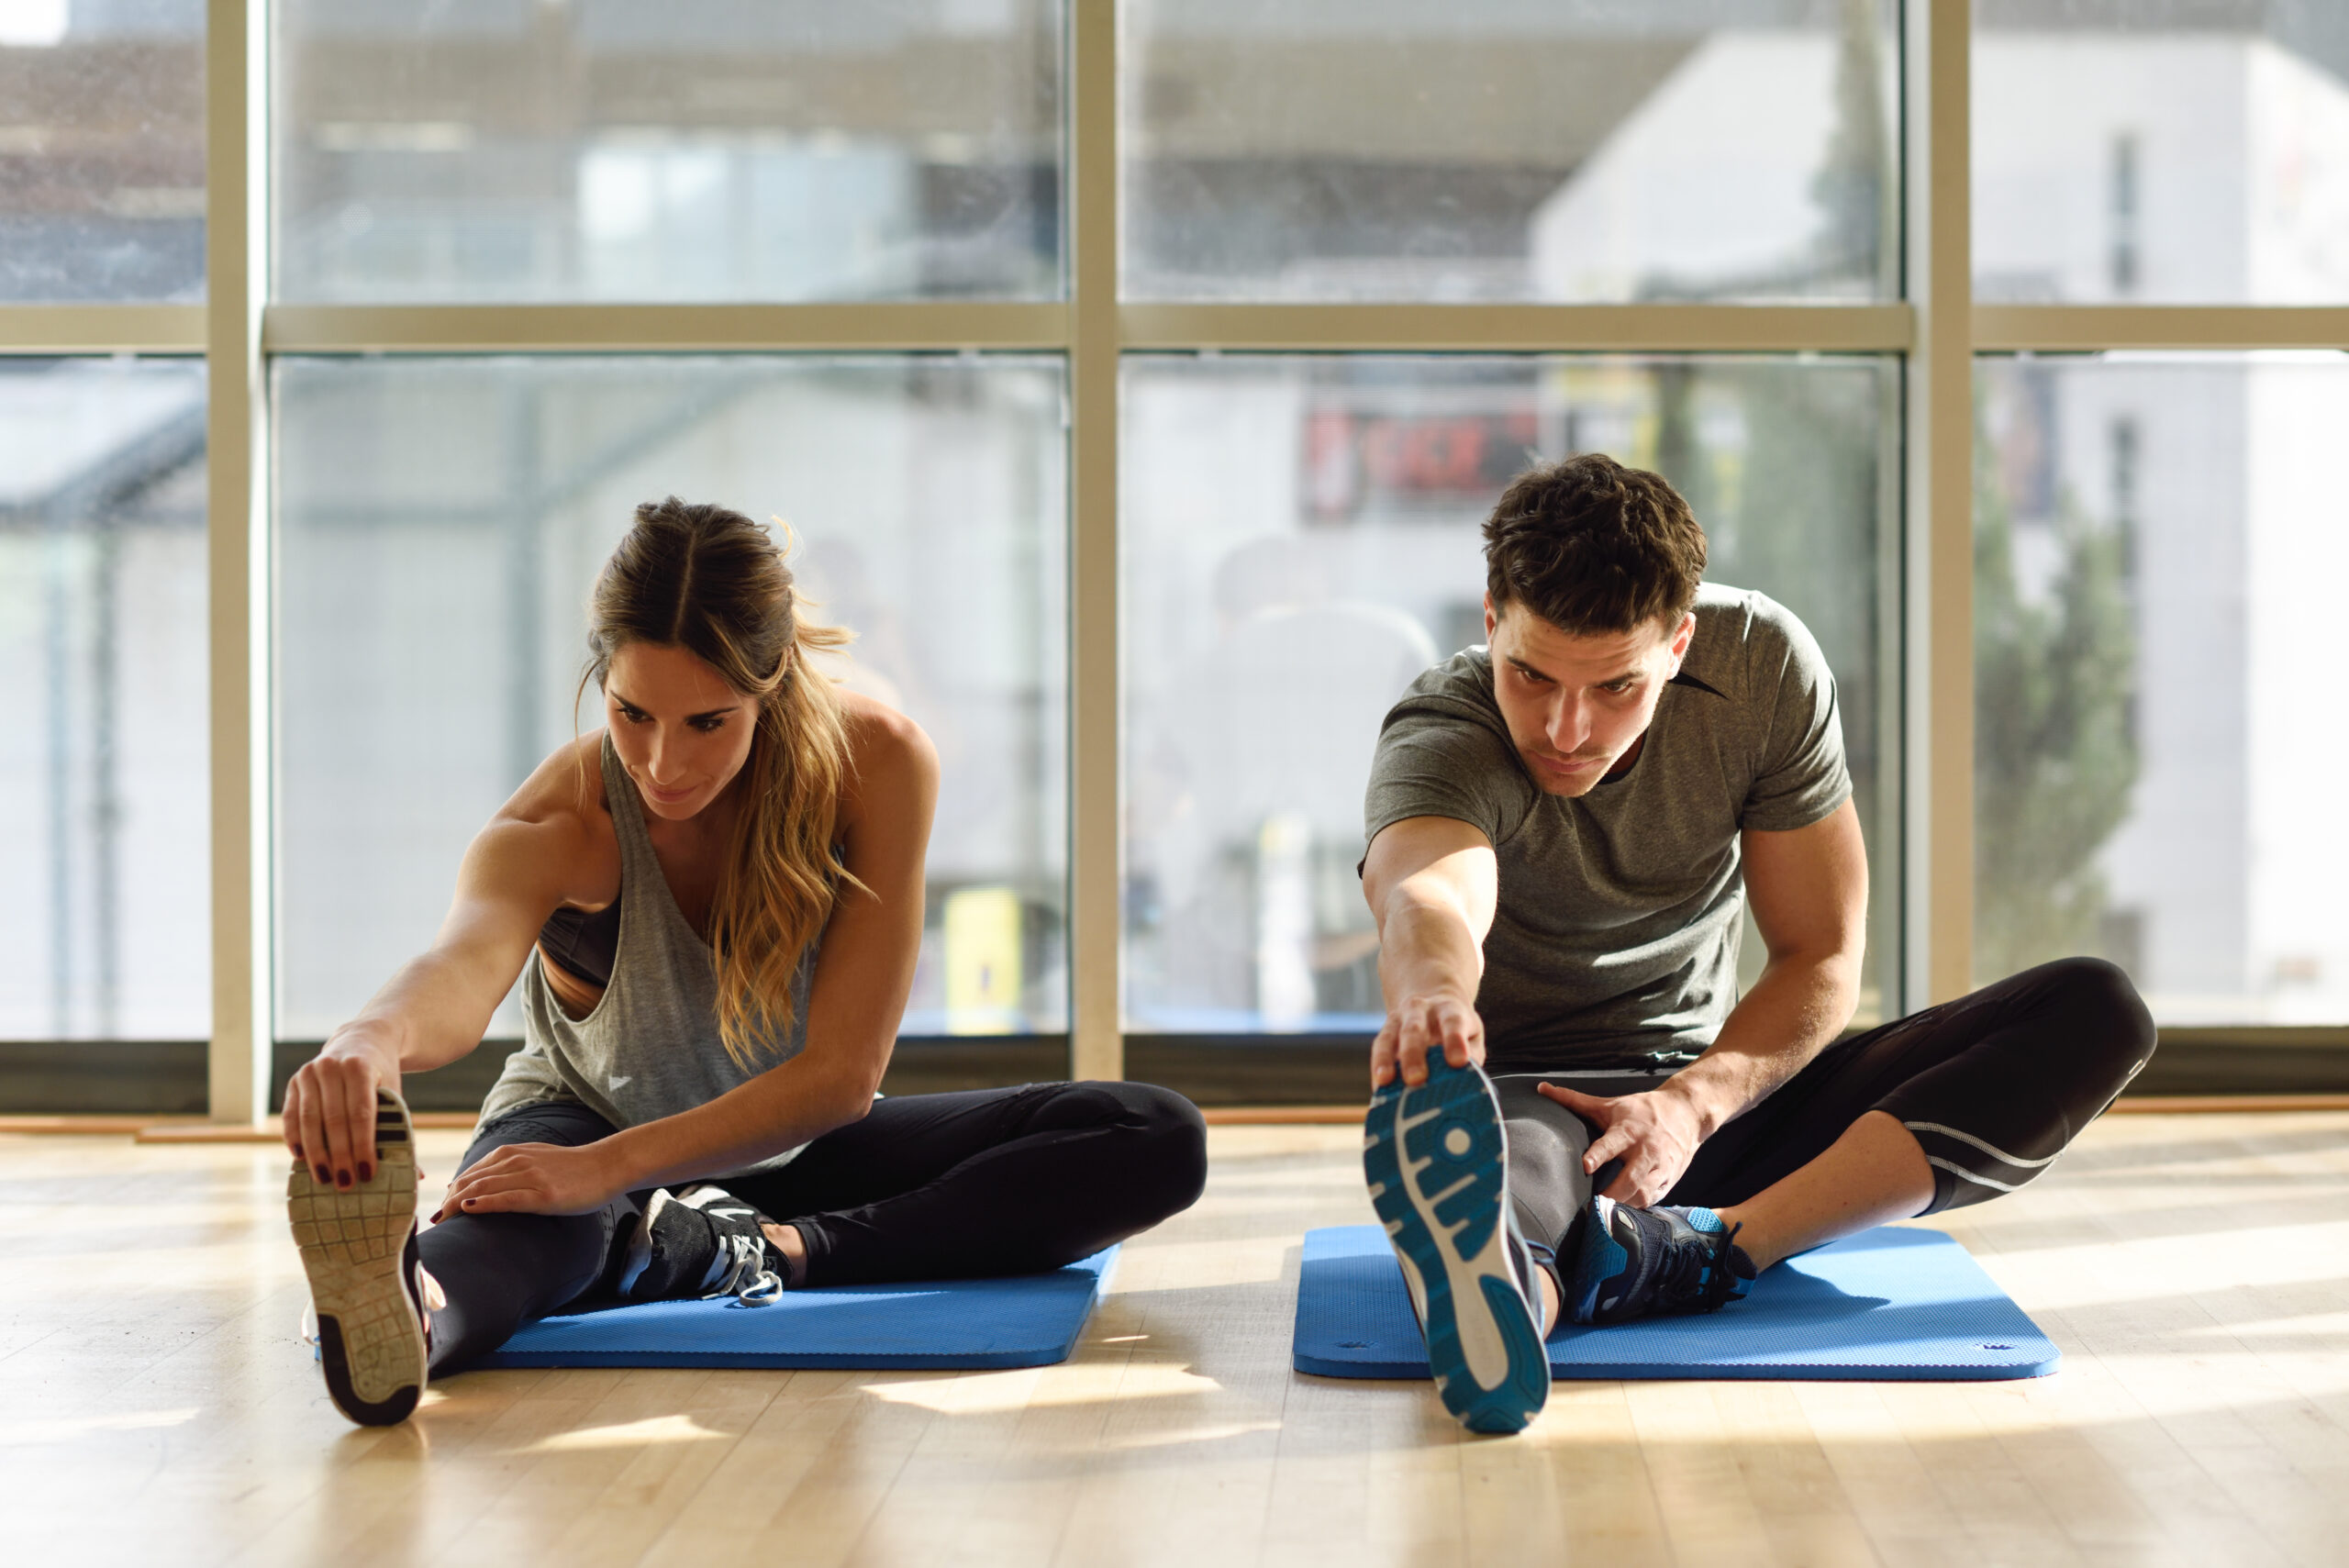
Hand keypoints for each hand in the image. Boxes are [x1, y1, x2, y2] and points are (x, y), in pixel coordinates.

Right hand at [282, 1036, 400, 1190]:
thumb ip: (401, 1130)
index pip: (361, 1114)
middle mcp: (331, 1066)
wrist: (363, 1040)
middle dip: (339, 1155)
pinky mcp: (294, 1081)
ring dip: (315, 1153)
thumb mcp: (394, 1094)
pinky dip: (294, 1139)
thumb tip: (416, 1176)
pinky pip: (291, 1115)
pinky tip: (301, 1159)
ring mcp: (309, 1072)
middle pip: (334, 1119)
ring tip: (324, 1179)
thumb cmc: (382, 1076)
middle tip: (346, 1184)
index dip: (363, 1146)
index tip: (367, 1173)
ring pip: (309, 1119)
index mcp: (360, 1068)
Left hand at [433, 1141, 626, 1220]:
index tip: (437, 1212)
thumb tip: (473, 1185)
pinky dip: (485, 1203)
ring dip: (456, 1205)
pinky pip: (507, 1198)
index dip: (448, 1193)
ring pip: (483, 1188)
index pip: (468, 1174)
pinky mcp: (544, 1195)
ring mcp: (530, 1177)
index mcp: (511, 1153)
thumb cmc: (572, 1168)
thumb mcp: (535, 1159)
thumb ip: (506, 1168)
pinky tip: (469, 1209)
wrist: (607, 1166)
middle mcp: (516, 1161)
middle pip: (469, 1181)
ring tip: (441, 1221)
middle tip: (433, 1222)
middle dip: (446, 1202)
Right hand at [1372, 992, 1484, 1088]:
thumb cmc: (1458, 1028)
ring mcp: (1399, 1020)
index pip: (1452, 1022)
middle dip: (1413, 1054)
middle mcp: (1421, 1011)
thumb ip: (1472, 1056)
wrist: (1433, 1001)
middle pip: (1414, 1030)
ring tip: (1385, 1080)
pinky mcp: (1385, 1032)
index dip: (1454, 1041)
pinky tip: (1379, 1086)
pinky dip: (1378, 1068)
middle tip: (1416, 1078)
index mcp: (1449, 1010)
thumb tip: (1465, 1082)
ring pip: (1389, 1037)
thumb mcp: (1472, 1035)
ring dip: (1386, 1059)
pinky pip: (1378, 1048)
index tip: (1458, 1061)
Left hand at [1536, 1081, 1708, 1206]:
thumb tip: (1541, 1088)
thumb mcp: (1609, 1104)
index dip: (1598, 1154)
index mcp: (1629, 1130)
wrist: (1687, 1113)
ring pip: (1643, 1194)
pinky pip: (1653, 1201)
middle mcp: (1646, 1150)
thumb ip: (1574, 1100)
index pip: (1611, 1143)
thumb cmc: (1642, 1110)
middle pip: (1630, 1178)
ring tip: (1603, 1217)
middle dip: (1612, 1194)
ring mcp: (1660, 1168)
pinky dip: (1637, 1209)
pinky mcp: (1669, 1180)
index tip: (1585, 1165)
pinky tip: (1621, 1216)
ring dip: (1623, 1206)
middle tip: (1592, 1206)